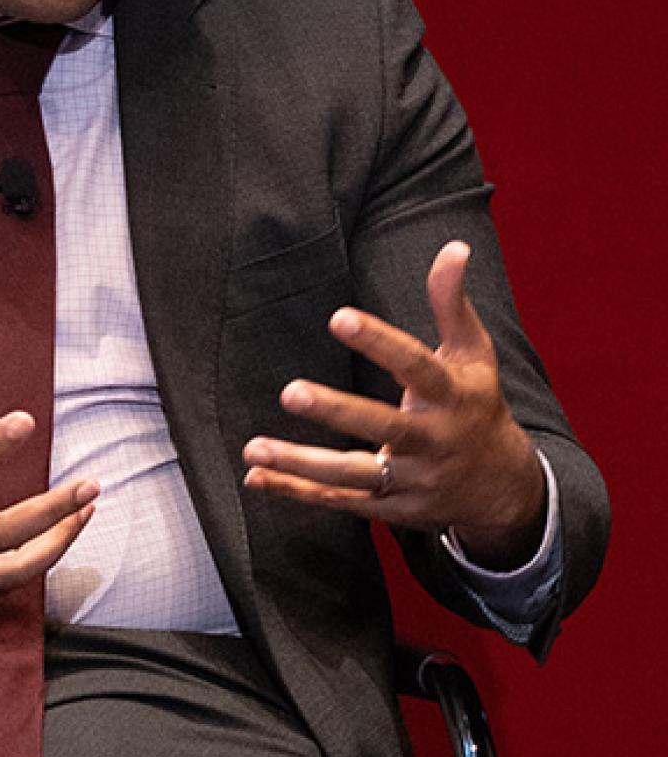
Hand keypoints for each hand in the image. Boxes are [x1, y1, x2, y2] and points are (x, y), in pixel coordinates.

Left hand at [241, 241, 545, 567]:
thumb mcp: (474, 354)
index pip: (414, 365)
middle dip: (337, 411)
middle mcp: (431, 440)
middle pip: (382, 426)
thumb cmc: (477, 406)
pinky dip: (298, 492)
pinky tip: (256, 479)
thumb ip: (452, 303)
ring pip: (354, 474)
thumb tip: (454, 247)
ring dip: (302, 464)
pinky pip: (341, 500)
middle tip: (291, 392)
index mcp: (451, 396)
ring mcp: (411, 479)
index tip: (339, 317)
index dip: (379, 342)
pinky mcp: (392, 508)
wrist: (503, 488)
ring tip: (254, 450)